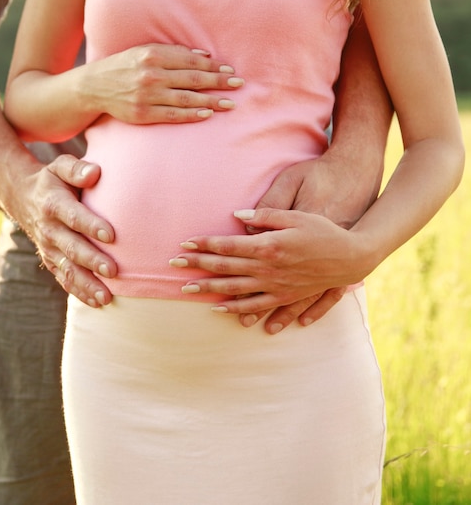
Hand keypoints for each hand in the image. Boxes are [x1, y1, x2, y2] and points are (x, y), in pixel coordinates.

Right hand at [18, 154, 116, 307]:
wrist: (24, 198)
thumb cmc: (53, 181)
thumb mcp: (60, 167)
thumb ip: (77, 169)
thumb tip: (96, 172)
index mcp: (53, 204)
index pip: (73, 216)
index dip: (91, 225)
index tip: (111, 235)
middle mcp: (49, 229)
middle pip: (71, 247)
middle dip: (92, 260)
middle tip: (113, 270)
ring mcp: (49, 248)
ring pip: (68, 269)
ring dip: (87, 284)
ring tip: (107, 297)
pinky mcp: (51, 260)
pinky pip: (64, 279)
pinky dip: (79, 292)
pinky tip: (96, 303)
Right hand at [87, 44, 243, 124]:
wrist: (93, 87)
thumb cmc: (124, 66)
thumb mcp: (144, 51)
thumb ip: (173, 52)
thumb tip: (205, 56)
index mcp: (153, 54)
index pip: (191, 60)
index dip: (213, 66)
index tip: (230, 70)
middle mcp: (152, 74)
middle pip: (193, 79)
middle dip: (219, 82)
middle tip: (239, 85)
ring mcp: (148, 95)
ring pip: (187, 98)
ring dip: (212, 101)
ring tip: (230, 103)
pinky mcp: (144, 113)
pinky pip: (174, 115)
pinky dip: (192, 114)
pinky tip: (208, 114)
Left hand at [171, 152, 380, 333]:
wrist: (351, 257)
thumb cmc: (323, 231)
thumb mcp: (296, 215)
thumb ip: (266, 216)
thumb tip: (238, 215)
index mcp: (268, 245)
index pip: (228, 245)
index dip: (204, 244)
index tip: (184, 243)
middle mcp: (268, 269)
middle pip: (225, 269)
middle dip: (197, 266)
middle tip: (173, 266)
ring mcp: (276, 286)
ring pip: (236, 291)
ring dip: (209, 290)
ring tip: (187, 291)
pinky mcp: (285, 296)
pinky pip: (256, 306)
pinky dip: (237, 309)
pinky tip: (220, 310)